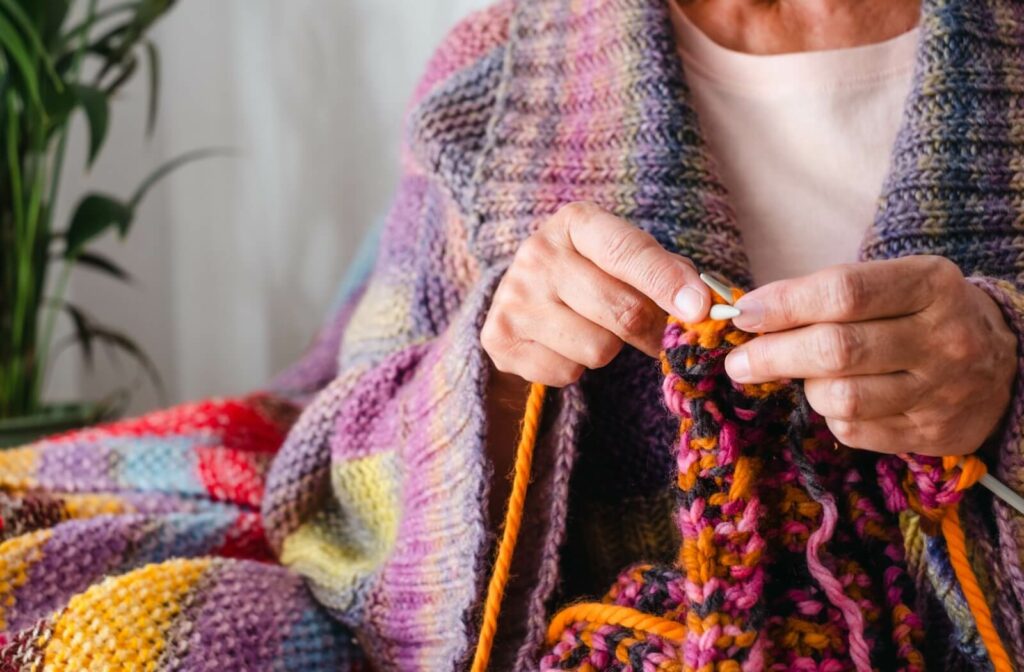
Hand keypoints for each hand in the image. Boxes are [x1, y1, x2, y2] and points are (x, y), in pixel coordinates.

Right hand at [481, 202, 710, 386]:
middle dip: (651, 330)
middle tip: (658, 335)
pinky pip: (566, 374)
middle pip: (621, 311)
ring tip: (593, 329)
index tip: (699, 308)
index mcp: (576, 222)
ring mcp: (513, 297)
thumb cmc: (593, 274)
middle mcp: (538, 254)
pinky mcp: (498, 339)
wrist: (525, 298)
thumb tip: (707, 303)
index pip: (627, 253)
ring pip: (597, 350)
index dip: (666, 282)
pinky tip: (563, 345)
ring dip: (609, 349)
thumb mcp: (628, 258)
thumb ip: (669, 273)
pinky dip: (575, 368)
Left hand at [724, 256, 1017, 455]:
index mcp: (930, 285)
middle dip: (772, 356)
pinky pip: (853, 431)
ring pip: (840, 398)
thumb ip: (829, 294)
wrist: (1002, 364)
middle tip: (739, 362)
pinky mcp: (931, 433)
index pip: (843, 292)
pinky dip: (831, 416)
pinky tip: (837, 398)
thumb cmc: (922, 314)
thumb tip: (751, 313)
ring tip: (802, 376)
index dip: (784, 304)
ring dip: (805, 388)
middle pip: (835, 350)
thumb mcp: (894, 284)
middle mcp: (942, 338)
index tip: (744, 313)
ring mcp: (940, 391)